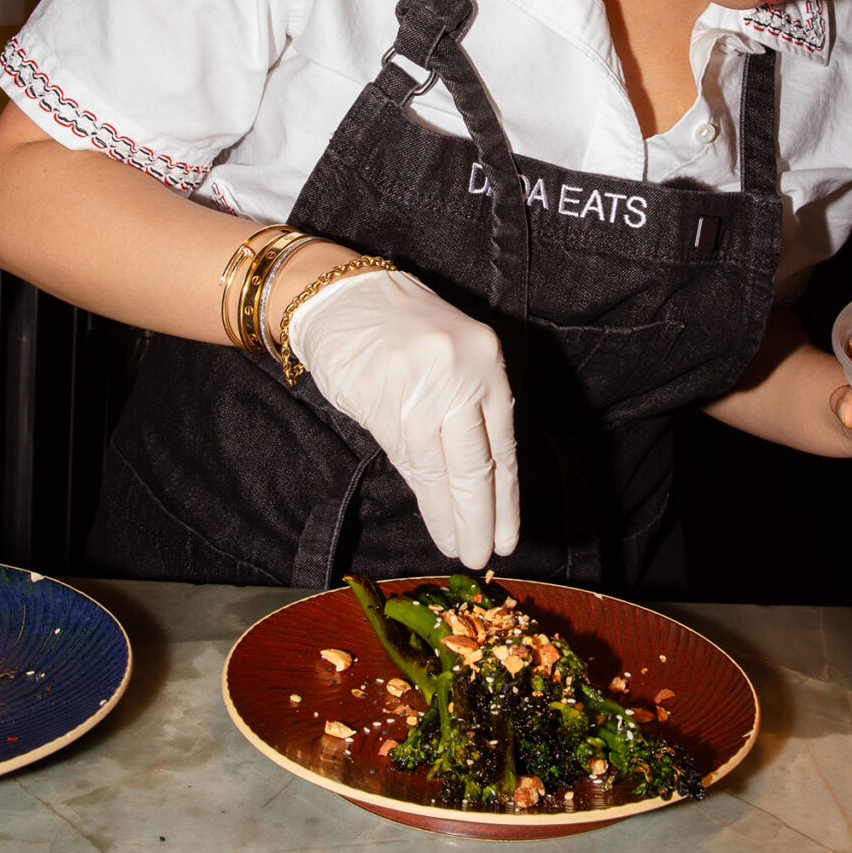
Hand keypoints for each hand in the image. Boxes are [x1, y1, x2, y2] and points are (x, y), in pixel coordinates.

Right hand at [284, 269, 518, 567]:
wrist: (342, 297)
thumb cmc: (402, 332)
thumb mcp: (452, 361)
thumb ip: (470, 412)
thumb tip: (483, 487)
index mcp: (487, 359)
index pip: (503, 444)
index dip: (506, 498)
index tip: (509, 536)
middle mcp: (462, 370)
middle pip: (476, 463)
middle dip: (480, 517)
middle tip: (482, 555)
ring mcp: (422, 384)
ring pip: (441, 469)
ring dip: (449, 515)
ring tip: (456, 547)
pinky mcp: (384, 398)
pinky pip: (409, 459)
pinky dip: (423, 493)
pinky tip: (431, 516)